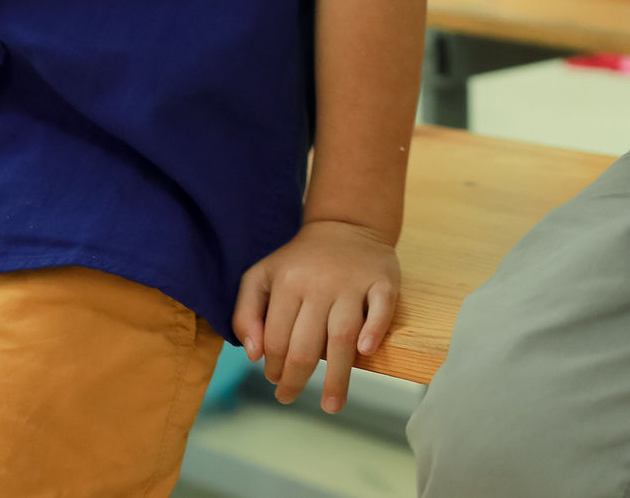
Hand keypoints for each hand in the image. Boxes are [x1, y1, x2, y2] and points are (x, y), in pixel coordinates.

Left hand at [233, 219, 401, 412]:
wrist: (346, 225)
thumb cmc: (299, 261)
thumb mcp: (261, 276)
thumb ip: (246, 314)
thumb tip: (254, 356)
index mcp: (287, 283)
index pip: (276, 340)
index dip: (273, 367)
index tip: (276, 381)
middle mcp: (320, 283)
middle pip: (307, 345)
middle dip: (296, 380)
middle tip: (291, 397)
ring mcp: (353, 283)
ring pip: (343, 335)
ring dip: (338, 376)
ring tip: (332, 405)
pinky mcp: (383, 280)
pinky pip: (382, 308)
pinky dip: (375, 330)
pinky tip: (366, 352)